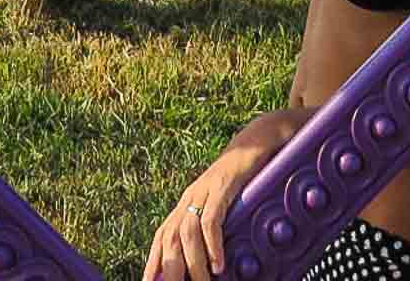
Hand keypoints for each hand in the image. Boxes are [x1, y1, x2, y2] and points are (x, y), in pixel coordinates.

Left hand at [145, 113, 300, 280]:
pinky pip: (211, 219)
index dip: (153, 261)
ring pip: (188, 232)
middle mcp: (189, 198)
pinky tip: (218, 264)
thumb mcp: (221, 204)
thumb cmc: (241, 179)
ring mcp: (205, 191)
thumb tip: (207, 259)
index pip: (161, 237)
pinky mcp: (223, 187)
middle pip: (169, 237)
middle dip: (169, 268)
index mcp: (186, 204)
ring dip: (194, 262)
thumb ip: (209, 226)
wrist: (256, 142)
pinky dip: (213, 244)